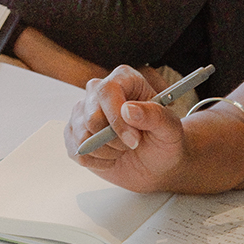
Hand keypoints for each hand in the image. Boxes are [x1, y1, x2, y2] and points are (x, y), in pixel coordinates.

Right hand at [65, 65, 190, 193]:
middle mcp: (98, 91)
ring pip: (83, 137)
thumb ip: (155, 116)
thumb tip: (128, 110)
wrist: (155, 163)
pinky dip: (97, 162)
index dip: (117, 118)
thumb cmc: (163, 142)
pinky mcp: (73, 132)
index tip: (133, 140)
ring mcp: (82, 111)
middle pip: (92, 117)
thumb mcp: (170, 130)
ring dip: (107, 152)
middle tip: (133, 144)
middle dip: (114, 140)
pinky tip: (111, 156)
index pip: (107, 91)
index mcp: (123, 79)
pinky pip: (77, 151)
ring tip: (122, 149)